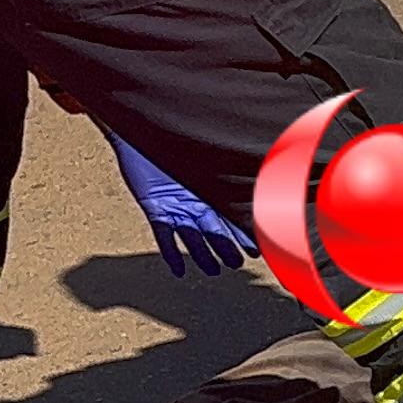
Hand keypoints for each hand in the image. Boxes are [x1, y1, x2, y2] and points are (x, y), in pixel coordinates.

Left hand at [106, 134, 253, 277]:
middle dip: (226, 247)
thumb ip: (227, 164)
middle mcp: (194, 202)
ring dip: (202, 254)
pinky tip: (178, 270)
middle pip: (213, 230)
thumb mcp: (207, 155)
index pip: (230, 216)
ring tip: (213, 270)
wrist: (143, 132)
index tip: (256, 248)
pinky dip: (171, 253)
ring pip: (192, 237)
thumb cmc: (176, 138)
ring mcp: (175, 208)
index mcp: (210, 191)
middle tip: (237, 263)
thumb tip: (259, 159)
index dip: (243, 233)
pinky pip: (164, 235)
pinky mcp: (155, 210)